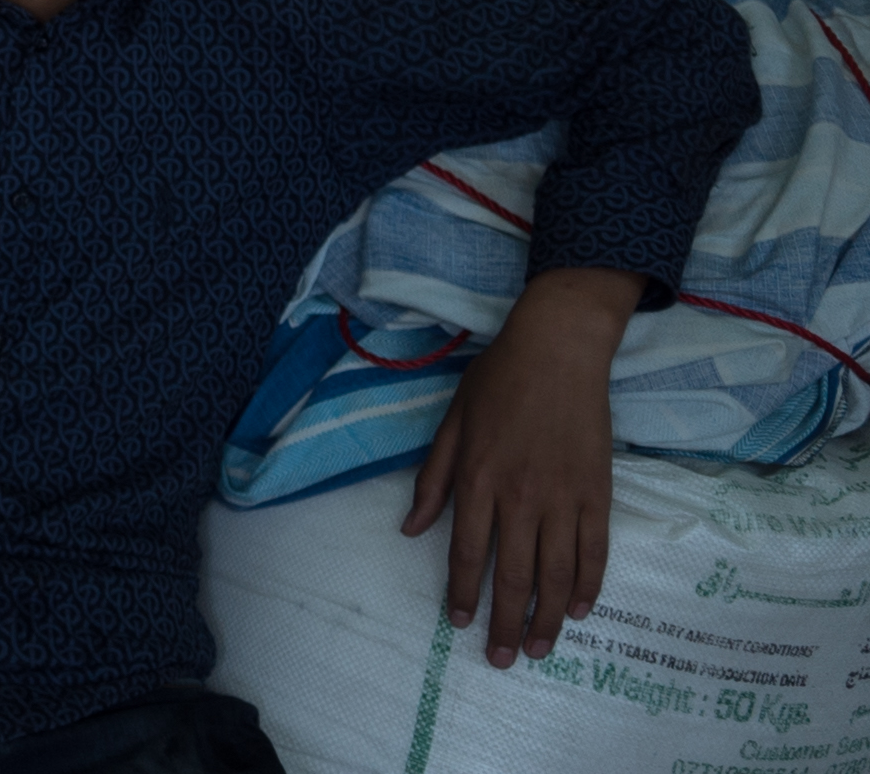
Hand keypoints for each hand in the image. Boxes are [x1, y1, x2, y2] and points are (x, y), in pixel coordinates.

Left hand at [405, 264, 639, 666]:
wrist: (558, 351)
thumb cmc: (496, 383)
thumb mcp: (450, 424)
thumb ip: (432, 480)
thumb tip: (411, 529)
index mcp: (478, 479)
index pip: (466, 552)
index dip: (463, 592)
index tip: (459, 623)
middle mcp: (521, 497)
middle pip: (515, 575)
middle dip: (507, 623)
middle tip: (503, 659)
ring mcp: (564, 498)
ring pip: (559, 574)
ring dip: (550, 617)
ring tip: (541, 648)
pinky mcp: (599, 494)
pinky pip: (595, 551)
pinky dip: (589, 584)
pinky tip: (580, 609)